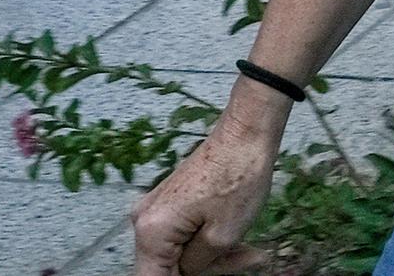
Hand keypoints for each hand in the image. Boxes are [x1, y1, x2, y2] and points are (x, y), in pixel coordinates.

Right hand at [129, 106, 281, 275]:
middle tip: (244, 260)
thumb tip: (184, 274)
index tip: (207, 274)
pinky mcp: (170, 203)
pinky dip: (209, 239)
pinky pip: (184, 234)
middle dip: (207, 269)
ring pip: (180, 252)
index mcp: (151, 231)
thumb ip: (196, 266)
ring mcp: (156, 210)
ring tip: (249, 249)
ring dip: (213, 255)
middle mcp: (144, 220)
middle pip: (168, 267)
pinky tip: (237, 238)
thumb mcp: (222, 236)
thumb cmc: (238, 176)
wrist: (246, 132)